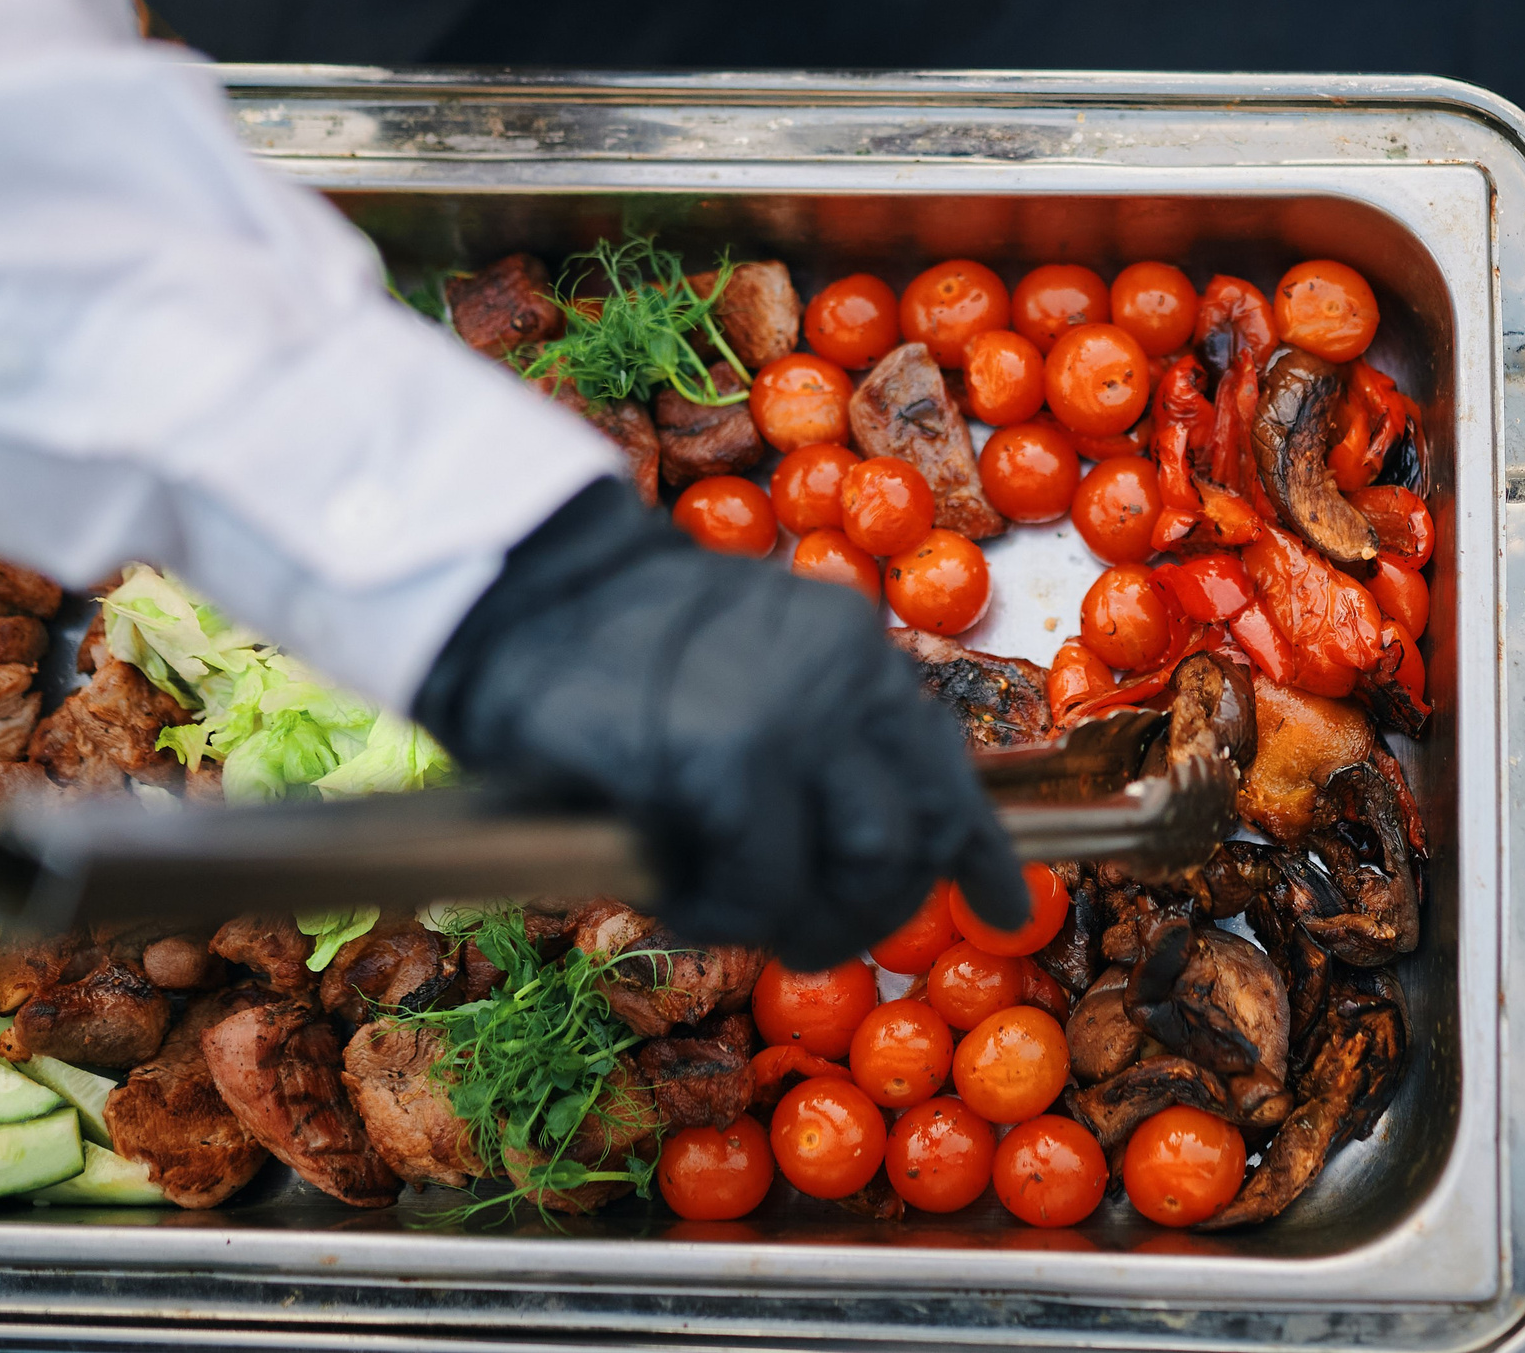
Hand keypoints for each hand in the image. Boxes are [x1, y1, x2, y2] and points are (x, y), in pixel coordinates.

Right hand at [412, 478, 1027, 967]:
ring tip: (737, 916)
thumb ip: (818, 743)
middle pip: (915, 834)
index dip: (979, 852)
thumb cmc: (614, 651)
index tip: (1008, 908)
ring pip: (864, 867)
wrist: (516, 592)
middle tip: (807, 932)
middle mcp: (847, 677)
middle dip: (872, 908)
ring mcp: (795, 718)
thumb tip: (874, 854)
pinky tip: (677, 898)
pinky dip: (722, 916)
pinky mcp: (728, 764)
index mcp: (856, 653)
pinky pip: (762, 885)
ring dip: (806, 922)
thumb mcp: (753, 677)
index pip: (946, 764)